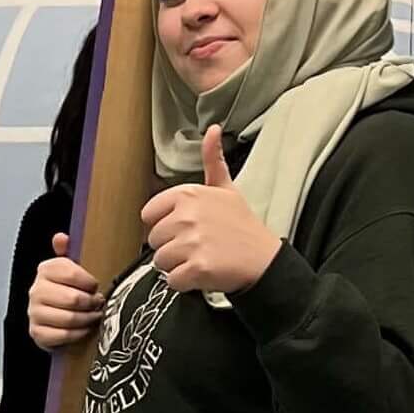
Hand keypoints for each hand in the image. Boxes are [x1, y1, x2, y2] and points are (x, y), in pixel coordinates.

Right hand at [29, 234, 102, 349]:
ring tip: (95, 315)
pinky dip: (78, 334)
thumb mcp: (70, 268)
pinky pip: (63, 335)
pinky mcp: (37, 333)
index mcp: (45, 270)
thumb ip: (68, 251)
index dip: (90, 283)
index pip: (72, 273)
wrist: (53, 319)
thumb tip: (60, 237)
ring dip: (88, 319)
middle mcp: (36, 290)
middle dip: (91, 303)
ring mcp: (35, 312)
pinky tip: (84, 329)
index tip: (95, 286)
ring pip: (70, 319)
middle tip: (98, 303)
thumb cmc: (67, 290)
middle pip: (73, 299)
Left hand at [140, 125, 280, 295]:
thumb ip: (212, 160)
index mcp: (188, 194)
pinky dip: (184, 283)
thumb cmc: (242, 225)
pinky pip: (172, 281)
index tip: (184, 229)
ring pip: (160, 262)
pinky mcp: (197, 269)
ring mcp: (192, 243)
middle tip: (197, 246)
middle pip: (154, 240)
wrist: (264, 259)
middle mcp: (187, 216)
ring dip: (177, 266)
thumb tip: (212, 129)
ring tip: (200, 258)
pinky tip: (202, 273)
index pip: (149, 215)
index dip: (164, 225)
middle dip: (171, 248)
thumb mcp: (227, 188)